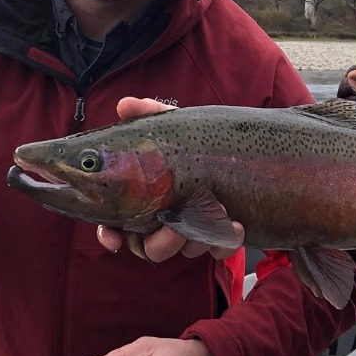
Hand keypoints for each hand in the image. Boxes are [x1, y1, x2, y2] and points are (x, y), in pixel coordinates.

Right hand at [94, 97, 246, 260]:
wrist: (245, 151)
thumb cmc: (198, 142)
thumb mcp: (176, 127)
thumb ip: (151, 114)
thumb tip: (124, 104)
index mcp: (146, 199)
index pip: (116, 225)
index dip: (110, 234)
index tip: (113, 239)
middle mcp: (166, 219)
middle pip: (150, 246)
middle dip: (160, 243)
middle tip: (174, 229)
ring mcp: (194, 231)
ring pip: (184, 250)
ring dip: (195, 240)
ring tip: (213, 214)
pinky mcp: (221, 236)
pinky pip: (219, 249)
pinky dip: (226, 240)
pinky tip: (236, 224)